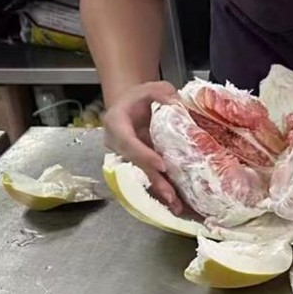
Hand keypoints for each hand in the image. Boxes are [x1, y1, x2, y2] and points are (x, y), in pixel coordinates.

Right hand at [103, 80, 181, 211]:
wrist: (131, 106)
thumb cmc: (139, 98)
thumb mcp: (150, 88)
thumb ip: (161, 92)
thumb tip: (176, 104)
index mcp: (116, 124)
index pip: (128, 141)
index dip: (143, 154)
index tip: (160, 164)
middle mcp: (118, 144)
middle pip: (135, 164)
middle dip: (154, 180)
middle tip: (170, 194)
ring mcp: (127, 157)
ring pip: (142, 175)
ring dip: (159, 190)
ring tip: (175, 205)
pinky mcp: (138, 165)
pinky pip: (148, 178)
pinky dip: (162, 190)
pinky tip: (176, 204)